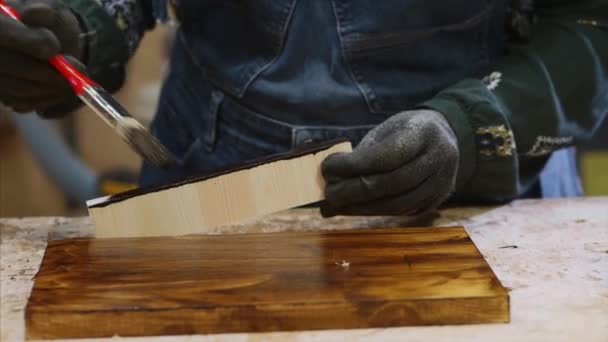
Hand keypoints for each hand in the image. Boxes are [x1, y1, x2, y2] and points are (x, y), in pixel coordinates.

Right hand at [0, 0, 82, 115]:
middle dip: (47, 70)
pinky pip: (24, 103)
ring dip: (52, 87)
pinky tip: (62, 89)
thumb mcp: (51, 13)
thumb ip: (44, 12)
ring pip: (18, 88)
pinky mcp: (5, 96)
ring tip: (74, 80)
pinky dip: (48, 98)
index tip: (54, 47)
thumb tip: (37, 12)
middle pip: (10, 64)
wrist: (53, 46)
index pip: (1, 32)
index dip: (26, 41)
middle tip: (78, 69)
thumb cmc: (50, 26)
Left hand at [321, 110, 458, 215]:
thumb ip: (362, 154)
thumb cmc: (404, 133)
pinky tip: (354, 208)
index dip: (354, 165)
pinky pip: (403, 211)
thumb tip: (330, 177)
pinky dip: (375, 211)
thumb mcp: (386, 131)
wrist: (442, 138)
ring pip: (398, 203)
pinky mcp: (437, 200)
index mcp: (424, 132)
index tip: (328, 168)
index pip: (387, 155)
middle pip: (392, 182)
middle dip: (355, 190)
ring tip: (337, 204)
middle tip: (329, 193)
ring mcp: (441, 182)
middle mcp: (439, 158)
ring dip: (362, 207)